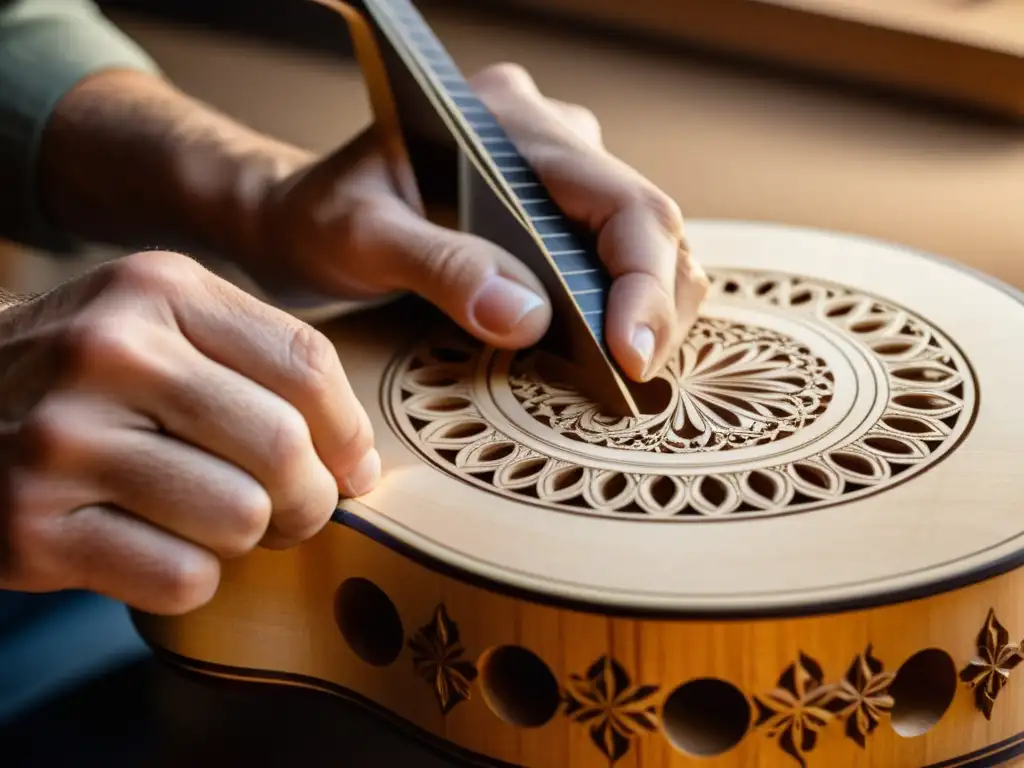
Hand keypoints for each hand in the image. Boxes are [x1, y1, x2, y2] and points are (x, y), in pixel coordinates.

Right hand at [0, 251, 376, 613]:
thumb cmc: (94, 376)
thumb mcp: (167, 325)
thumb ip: (266, 368)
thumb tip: (360, 463)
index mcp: (158, 289)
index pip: (306, 364)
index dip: (349, 431)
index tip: (351, 467)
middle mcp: (108, 352)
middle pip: (283, 447)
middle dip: (309, 497)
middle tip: (290, 508)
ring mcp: (62, 440)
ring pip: (240, 518)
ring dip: (245, 535)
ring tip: (209, 517)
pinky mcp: (31, 526)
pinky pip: (183, 577)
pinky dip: (190, 576)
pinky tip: (156, 545)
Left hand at [256, 64, 707, 382]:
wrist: (303, 217)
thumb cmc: (322, 218)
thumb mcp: (362, 238)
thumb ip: (442, 268)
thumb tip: (530, 319)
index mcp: (510, 123)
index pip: (622, 200)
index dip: (643, 282)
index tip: (629, 355)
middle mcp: (550, 137)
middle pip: (651, 224)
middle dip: (655, 307)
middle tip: (632, 377)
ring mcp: (560, 174)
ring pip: (648, 245)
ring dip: (649, 311)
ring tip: (622, 369)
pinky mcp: (556, 212)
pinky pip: (618, 260)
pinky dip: (626, 309)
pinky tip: (606, 349)